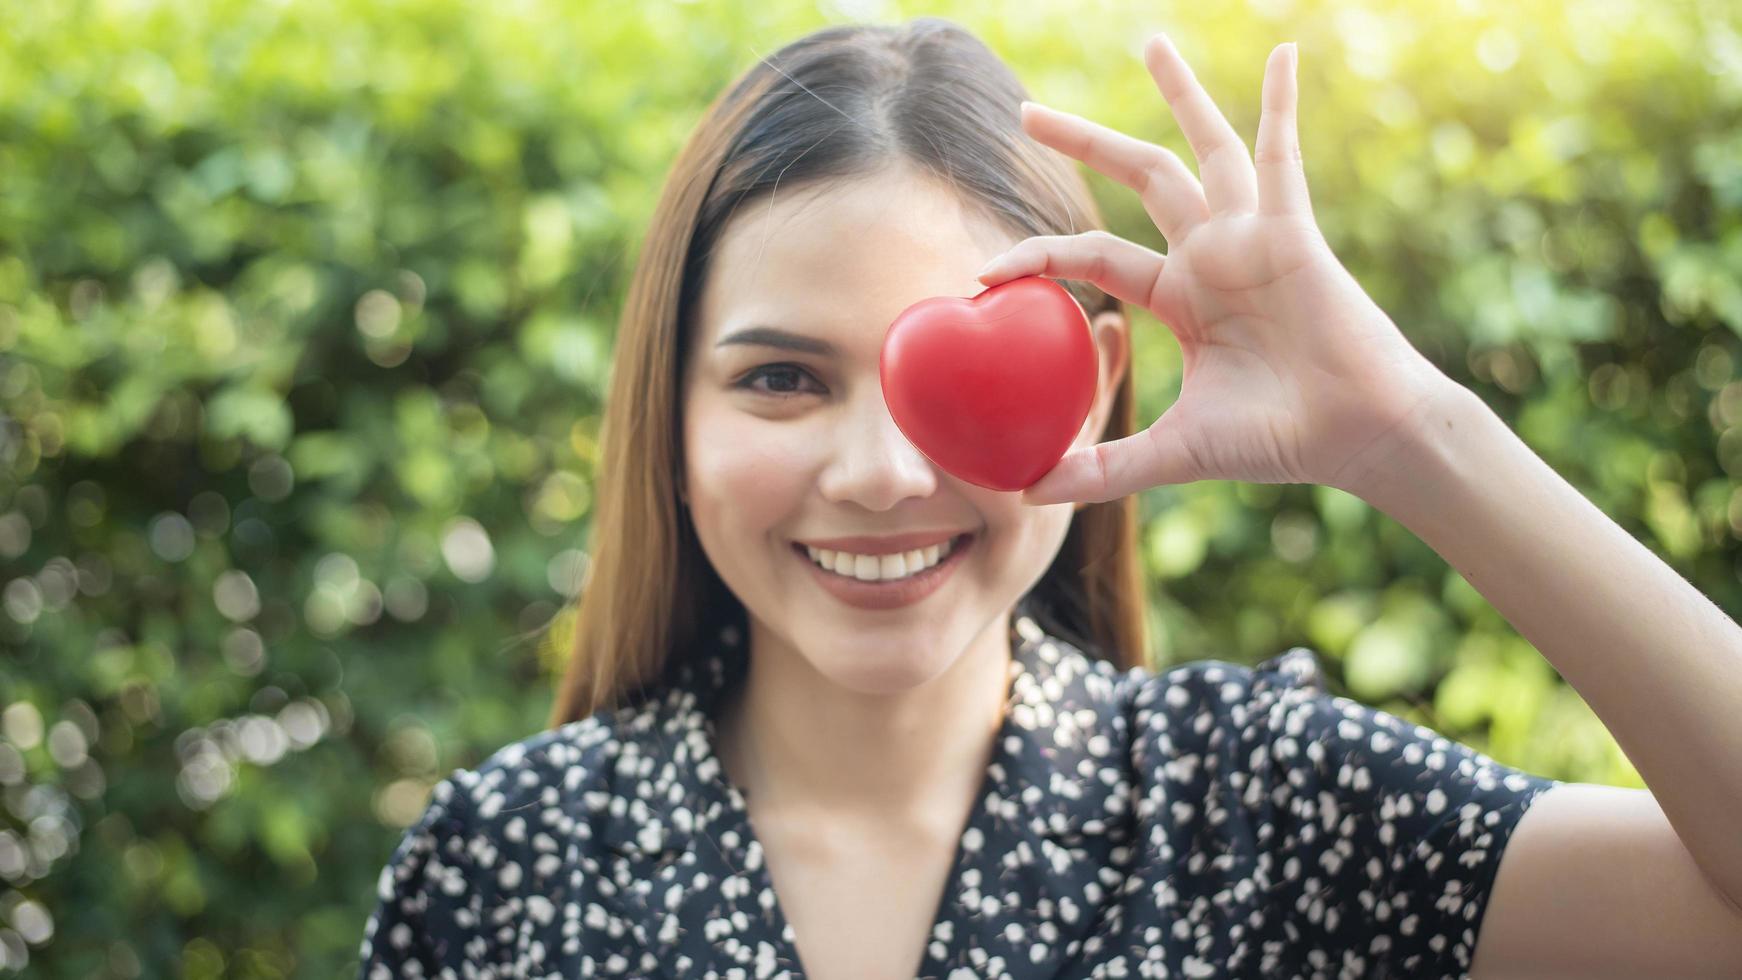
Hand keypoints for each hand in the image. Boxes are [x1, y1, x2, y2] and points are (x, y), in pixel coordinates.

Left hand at [976, 35, 1457, 505]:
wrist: (1357, 437)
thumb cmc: (1280, 440)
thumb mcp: (1175, 452)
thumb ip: (1105, 467)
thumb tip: (1027, 493)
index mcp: (1183, 297)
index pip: (1095, 258)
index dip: (1039, 257)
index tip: (984, 272)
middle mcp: (1213, 255)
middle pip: (1139, 179)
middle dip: (1084, 143)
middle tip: (1027, 112)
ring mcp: (1253, 236)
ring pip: (1203, 150)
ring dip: (1179, 95)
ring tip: (1149, 43)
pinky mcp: (1293, 232)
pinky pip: (1283, 157)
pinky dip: (1282, 104)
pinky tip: (1283, 52)